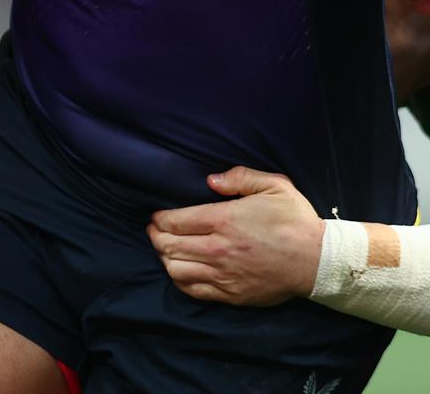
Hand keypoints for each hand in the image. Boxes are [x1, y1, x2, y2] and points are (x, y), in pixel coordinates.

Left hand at [147, 166, 324, 305]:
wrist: (318, 261)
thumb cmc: (295, 220)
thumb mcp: (273, 185)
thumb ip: (239, 177)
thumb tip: (210, 180)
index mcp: (225, 220)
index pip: (176, 221)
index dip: (160, 218)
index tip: (156, 215)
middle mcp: (218, 249)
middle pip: (169, 245)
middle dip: (156, 236)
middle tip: (154, 229)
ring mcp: (224, 275)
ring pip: (176, 270)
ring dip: (164, 258)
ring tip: (164, 249)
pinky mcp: (231, 295)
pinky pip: (194, 291)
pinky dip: (180, 281)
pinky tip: (180, 271)